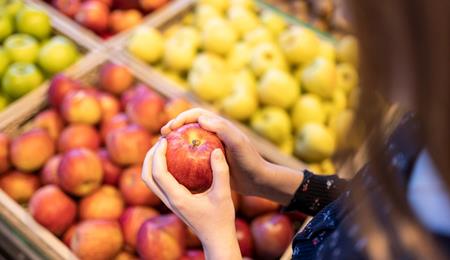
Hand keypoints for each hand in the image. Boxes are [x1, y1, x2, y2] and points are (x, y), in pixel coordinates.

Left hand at [141, 139, 240, 259]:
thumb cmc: (221, 218)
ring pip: (150, 181)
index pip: (158, 174)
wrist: (217, 238)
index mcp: (178, 198)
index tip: (165, 140)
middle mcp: (169, 200)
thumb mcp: (224, 194)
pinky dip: (159, 169)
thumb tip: (216, 149)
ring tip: (163, 148)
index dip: (158, 154)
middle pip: (147, 176)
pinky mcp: (173, 202)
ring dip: (151, 163)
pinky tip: (174, 160)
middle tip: (161, 140)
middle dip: (150, 156)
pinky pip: (159, 183)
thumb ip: (221, 171)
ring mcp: (169, 202)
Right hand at [161, 108, 269, 196]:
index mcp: (220, 126)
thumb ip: (222, 129)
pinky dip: (181, 157)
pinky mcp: (211, 160)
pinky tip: (173, 167)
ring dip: (176, 142)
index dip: (181, 117)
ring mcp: (212, 148)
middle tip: (162, 137)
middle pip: (189, 125)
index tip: (170, 127)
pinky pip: (192, 156)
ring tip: (163, 150)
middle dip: (174, 127)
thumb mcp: (237, 144)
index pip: (196, 114)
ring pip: (189, 140)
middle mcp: (215, 134)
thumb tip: (200, 119)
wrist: (258, 180)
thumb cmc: (249, 160)